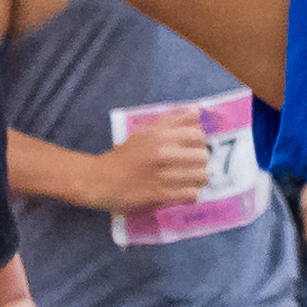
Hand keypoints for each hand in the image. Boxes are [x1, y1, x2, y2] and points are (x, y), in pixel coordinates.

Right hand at [93, 121, 221, 214]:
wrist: (104, 180)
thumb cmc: (126, 155)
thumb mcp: (146, 132)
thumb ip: (172, 120)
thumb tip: (196, 111)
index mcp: (160, 135)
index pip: (197, 134)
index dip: (199, 141)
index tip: (193, 147)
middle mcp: (163, 153)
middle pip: (203, 156)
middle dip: (201, 161)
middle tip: (192, 165)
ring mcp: (163, 175)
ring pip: (200, 176)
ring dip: (198, 179)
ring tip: (190, 180)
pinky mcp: (161, 194)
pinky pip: (190, 194)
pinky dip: (191, 194)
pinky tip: (184, 192)